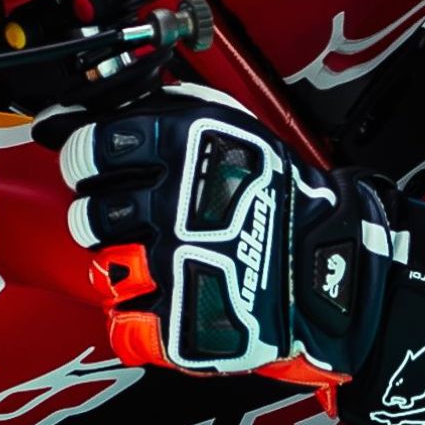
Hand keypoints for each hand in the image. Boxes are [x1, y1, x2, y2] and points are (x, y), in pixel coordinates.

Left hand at [52, 91, 424, 424]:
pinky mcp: (183, 326)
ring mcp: (176, 270)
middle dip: (102, 218)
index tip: (93, 165)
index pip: (92, 148)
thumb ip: (169, 110)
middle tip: (131, 220)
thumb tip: (105, 95)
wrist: (338, 273)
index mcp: (185, 153)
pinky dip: (139, 323)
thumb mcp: (233, 131)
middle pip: (91, 215)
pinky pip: (126, 329)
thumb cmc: (285, 199)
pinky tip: (165, 304)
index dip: (86, 158)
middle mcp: (174, 209)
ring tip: (156, 262)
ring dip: (122, 269)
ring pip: (104, 271)